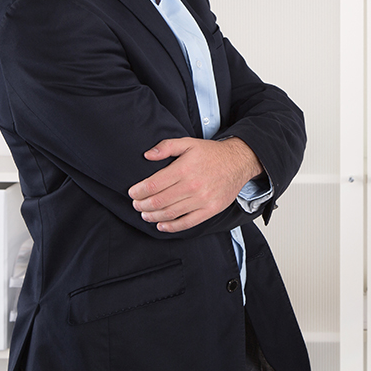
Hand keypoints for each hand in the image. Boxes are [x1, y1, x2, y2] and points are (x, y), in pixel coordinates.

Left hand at [128, 137, 261, 232]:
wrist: (238, 162)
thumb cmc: (211, 153)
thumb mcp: (188, 143)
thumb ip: (166, 146)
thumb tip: (147, 155)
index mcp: (184, 169)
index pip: (153, 185)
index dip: (139, 191)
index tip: (132, 192)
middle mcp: (192, 186)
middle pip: (159, 201)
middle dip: (142, 205)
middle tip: (136, 204)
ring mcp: (202, 200)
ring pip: (170, 214)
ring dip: (153, 216)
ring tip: (145, 214)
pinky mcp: (210, 210)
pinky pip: (187, 223)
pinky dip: (171, 227)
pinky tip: (161, 225)